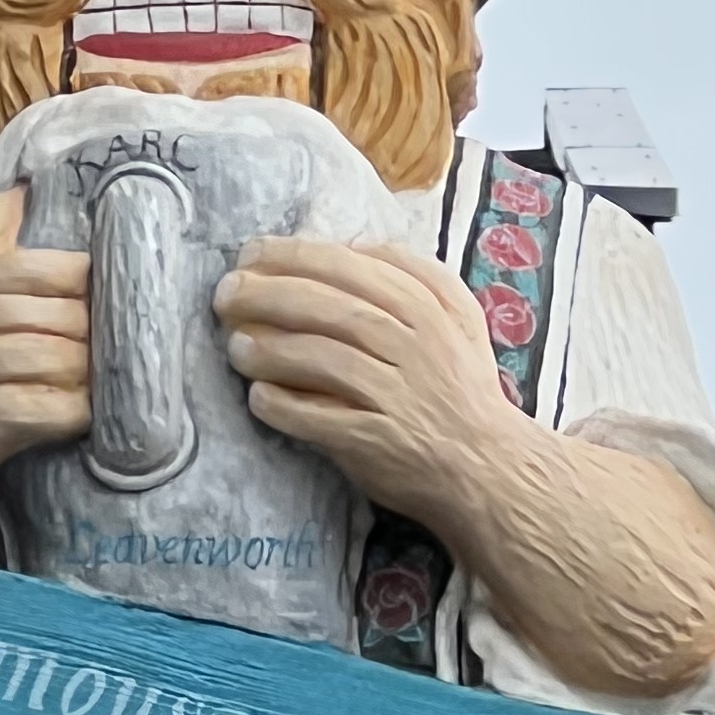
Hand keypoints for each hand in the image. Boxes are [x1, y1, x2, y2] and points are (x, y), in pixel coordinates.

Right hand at [0, 184, 91, 492]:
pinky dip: (74, 407)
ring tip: (97, 368)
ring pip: (56, 360)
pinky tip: (84, 404)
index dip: (83, 281)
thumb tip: (25, 185)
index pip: (46, 269)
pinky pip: (49, 410)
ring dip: (85, 366)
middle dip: (90, 328)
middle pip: (58, 317)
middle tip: (106, 335)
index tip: (98, 291)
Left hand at [212, 236, 506, 527]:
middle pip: (330, 307)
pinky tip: (258, 398)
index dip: (294, 255)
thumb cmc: (460, 388)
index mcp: (428, 307)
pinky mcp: (377, 441)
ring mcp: (396, 394)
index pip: (351, 267)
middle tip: (226, 293)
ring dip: (270, 349)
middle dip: (269, 293)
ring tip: (235, 346)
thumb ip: (416, 275)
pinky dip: (284, 406)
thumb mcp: (458, 319)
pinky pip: (320, 419)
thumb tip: (352, 246)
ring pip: (322, 358)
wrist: (488, 467)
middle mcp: (414, 345)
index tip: (252, 252)